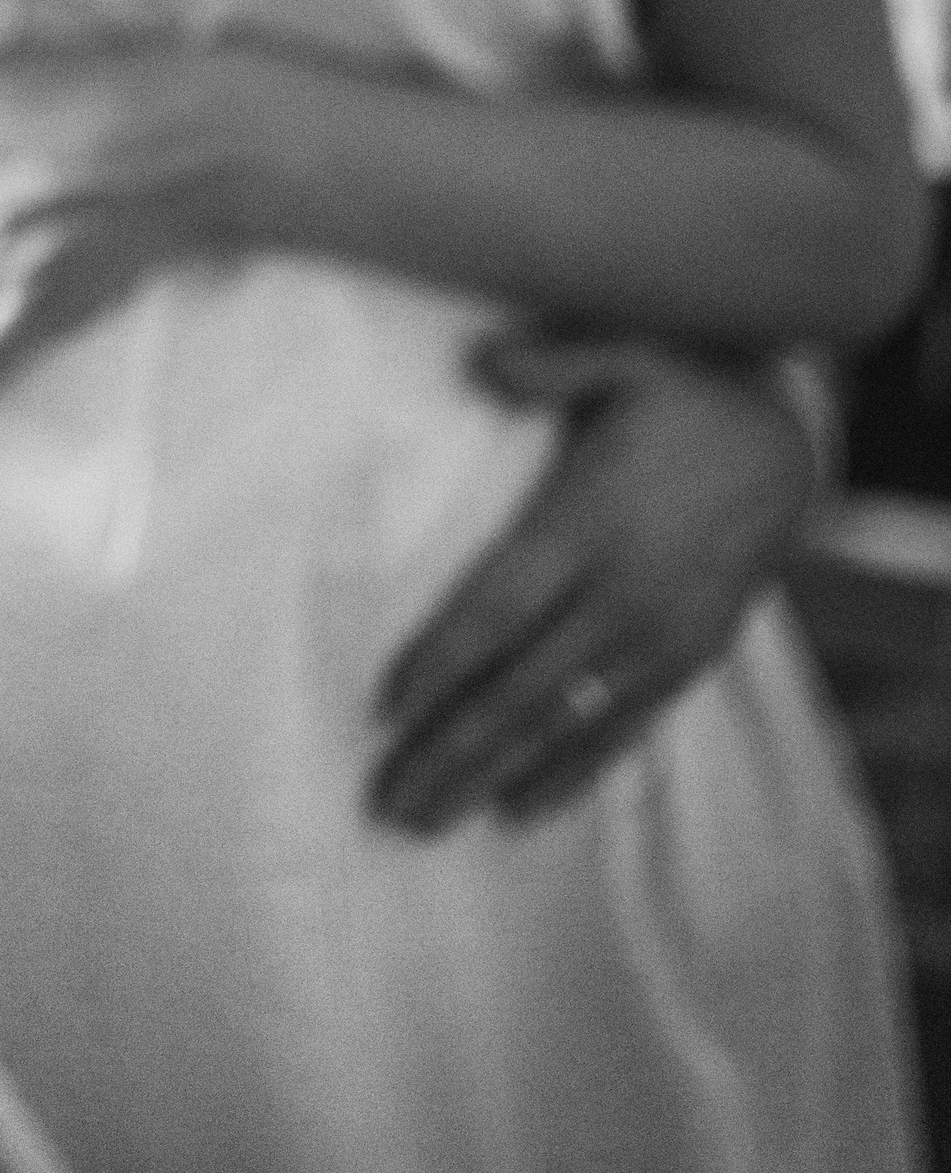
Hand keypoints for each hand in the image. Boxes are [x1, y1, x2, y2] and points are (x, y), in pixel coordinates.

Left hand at [367, 330, 818, 837]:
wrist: (786, 445)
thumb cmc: (681, 393)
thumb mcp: (624, 351)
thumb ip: (552, 362)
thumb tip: (482, 363)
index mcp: (593, 521)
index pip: (503, 606)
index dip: (445, 661)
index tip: (387, 709)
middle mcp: (627, 594)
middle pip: (523, 686)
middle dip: (452, 747)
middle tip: (386, 801)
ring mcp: (662, 638)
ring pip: (564, 724)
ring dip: (494, 774)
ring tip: (429, 820)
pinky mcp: (691, 662)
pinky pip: (622, 732)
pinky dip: (571, 775)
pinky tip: (520, 811)